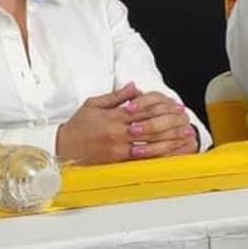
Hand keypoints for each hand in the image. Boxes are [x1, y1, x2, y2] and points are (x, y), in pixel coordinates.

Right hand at [56, 83, 199, 163]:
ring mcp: (118, 149)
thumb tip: (135, 87)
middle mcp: (118, 132)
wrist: (62, 147)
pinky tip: (168, 155)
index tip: (176, 106)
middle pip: (150, 128)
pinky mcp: (116, 162)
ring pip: (148, 145)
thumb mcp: (94, 104)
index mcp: (114, 116)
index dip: (162, 108)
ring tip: (184, 139)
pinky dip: (156, 157)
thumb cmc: (78, 125)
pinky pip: (140, 160)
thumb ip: (117, 96)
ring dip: (169, 142)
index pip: (142, 110)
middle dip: (170, 125)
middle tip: (186, 122)